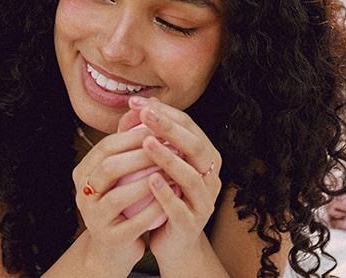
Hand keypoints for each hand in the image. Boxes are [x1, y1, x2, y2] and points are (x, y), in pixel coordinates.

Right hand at [71, 123, 173, 272]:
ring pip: (117, 196)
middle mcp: (82, 194)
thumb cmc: (123, 202)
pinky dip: (152, 209)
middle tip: (170, 148)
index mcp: (83, 172)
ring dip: (148, 182)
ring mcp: (92, 218)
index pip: (106, 147)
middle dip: (141, 156)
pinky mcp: (108, 238)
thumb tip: (143, 106)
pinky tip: (170, 199)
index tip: (160, 129)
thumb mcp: (122, 172)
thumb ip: (129, 144)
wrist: (115, 246)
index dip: (133, 136)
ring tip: (173, 173)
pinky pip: (132, 223)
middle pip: (109, 168)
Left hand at [124, 96, 222, 263]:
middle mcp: (210, 178)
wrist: (172, 242)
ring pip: (190, 176)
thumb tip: (135, 107)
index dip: (165, 113)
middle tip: (145, 114)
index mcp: (205, 159)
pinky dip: (166, 192)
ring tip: (146, 143)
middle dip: (169, 128)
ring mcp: (203, 202)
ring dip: (168, 157)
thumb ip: (149, 139)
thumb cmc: (164, 197)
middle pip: (194, 146)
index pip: (190, 127)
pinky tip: (150, 180)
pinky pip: (180, 206)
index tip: (138, 103)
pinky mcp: (192, 224)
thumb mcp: (158, 166)